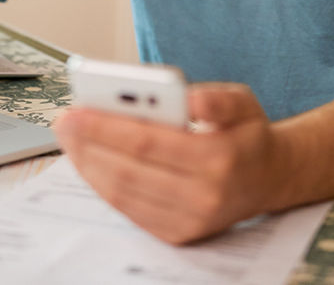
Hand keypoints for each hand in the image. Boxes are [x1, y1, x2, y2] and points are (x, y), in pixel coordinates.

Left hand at [52, 82, 287, 244]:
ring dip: (89, 165)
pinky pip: (130, 210)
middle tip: (63, 122)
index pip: (149, 143)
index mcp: (220, 158)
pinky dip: (104, 185)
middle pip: (129, 170)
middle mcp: (205, 195)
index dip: (106, 128)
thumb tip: (188, 98)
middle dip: (88, 145)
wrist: (270, 178)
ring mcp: (190, 220)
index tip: (76, 111)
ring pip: (124, 193)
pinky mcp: (179, 234)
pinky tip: (91, 162)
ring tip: (70, 139)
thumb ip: (215, 98)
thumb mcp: (242, 101)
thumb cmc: (247, 134)